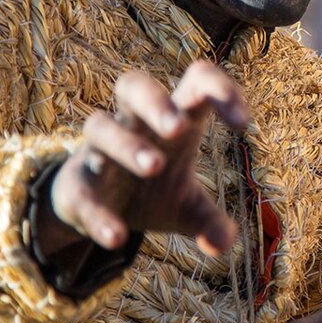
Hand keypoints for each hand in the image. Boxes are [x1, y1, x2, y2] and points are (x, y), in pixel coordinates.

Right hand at [35, 63, 247, 254]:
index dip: (221, 90)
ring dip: (127, 144)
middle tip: (180, 128)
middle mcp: (132, 126)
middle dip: (156, 103)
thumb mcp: (188, 207)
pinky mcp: (77, 186)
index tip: (244, 123)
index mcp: (171, 121)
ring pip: (99, 126)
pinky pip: (82, 193)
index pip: (194, 82)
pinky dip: (99, 214)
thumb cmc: (151, 190)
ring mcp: (99, 152)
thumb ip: (210, 220)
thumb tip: (223, 240)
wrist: (94, 207)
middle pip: (133, 85)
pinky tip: (116, 237)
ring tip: (155, 166)